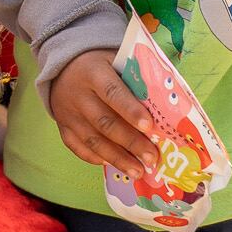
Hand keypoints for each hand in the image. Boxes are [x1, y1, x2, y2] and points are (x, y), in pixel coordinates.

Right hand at [47, 49, 161, 179]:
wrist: (63, 68)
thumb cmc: (101, 66)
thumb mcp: (117, 61)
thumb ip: (136, 78)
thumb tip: (168, 102)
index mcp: (93, 72)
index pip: (113, 93)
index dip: (131, 111)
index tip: (149, 127)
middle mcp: (78, 94)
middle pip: (105, 122)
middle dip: (131, 142)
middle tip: (152, 158)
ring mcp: (68, 114)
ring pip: (93, 140)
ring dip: (117, 158)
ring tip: (138, 171)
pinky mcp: (63, 128)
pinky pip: (79, 148)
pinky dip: (97, 159)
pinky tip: (115, 165)